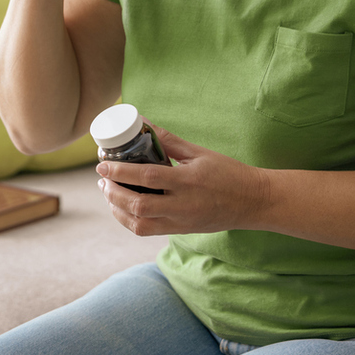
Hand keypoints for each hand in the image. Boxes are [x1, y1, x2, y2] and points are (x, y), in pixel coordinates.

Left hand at [95, 125, 269, 236]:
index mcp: (188, 181)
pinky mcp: (180, 231)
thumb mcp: (199, 153)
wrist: (253, 202)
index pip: (147, 177)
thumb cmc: (228, 173)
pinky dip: (129, 220)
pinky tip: (122, 207)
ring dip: (118, 209)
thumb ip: (169, 141)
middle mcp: (182, 206)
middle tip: (101, 179)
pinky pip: (147, 230)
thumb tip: (143, 122)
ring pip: (139, 224)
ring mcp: (181, 222)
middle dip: (113, 192)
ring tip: (108, 193)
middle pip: (138, 205)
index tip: (102, 164)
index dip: (120, 171)